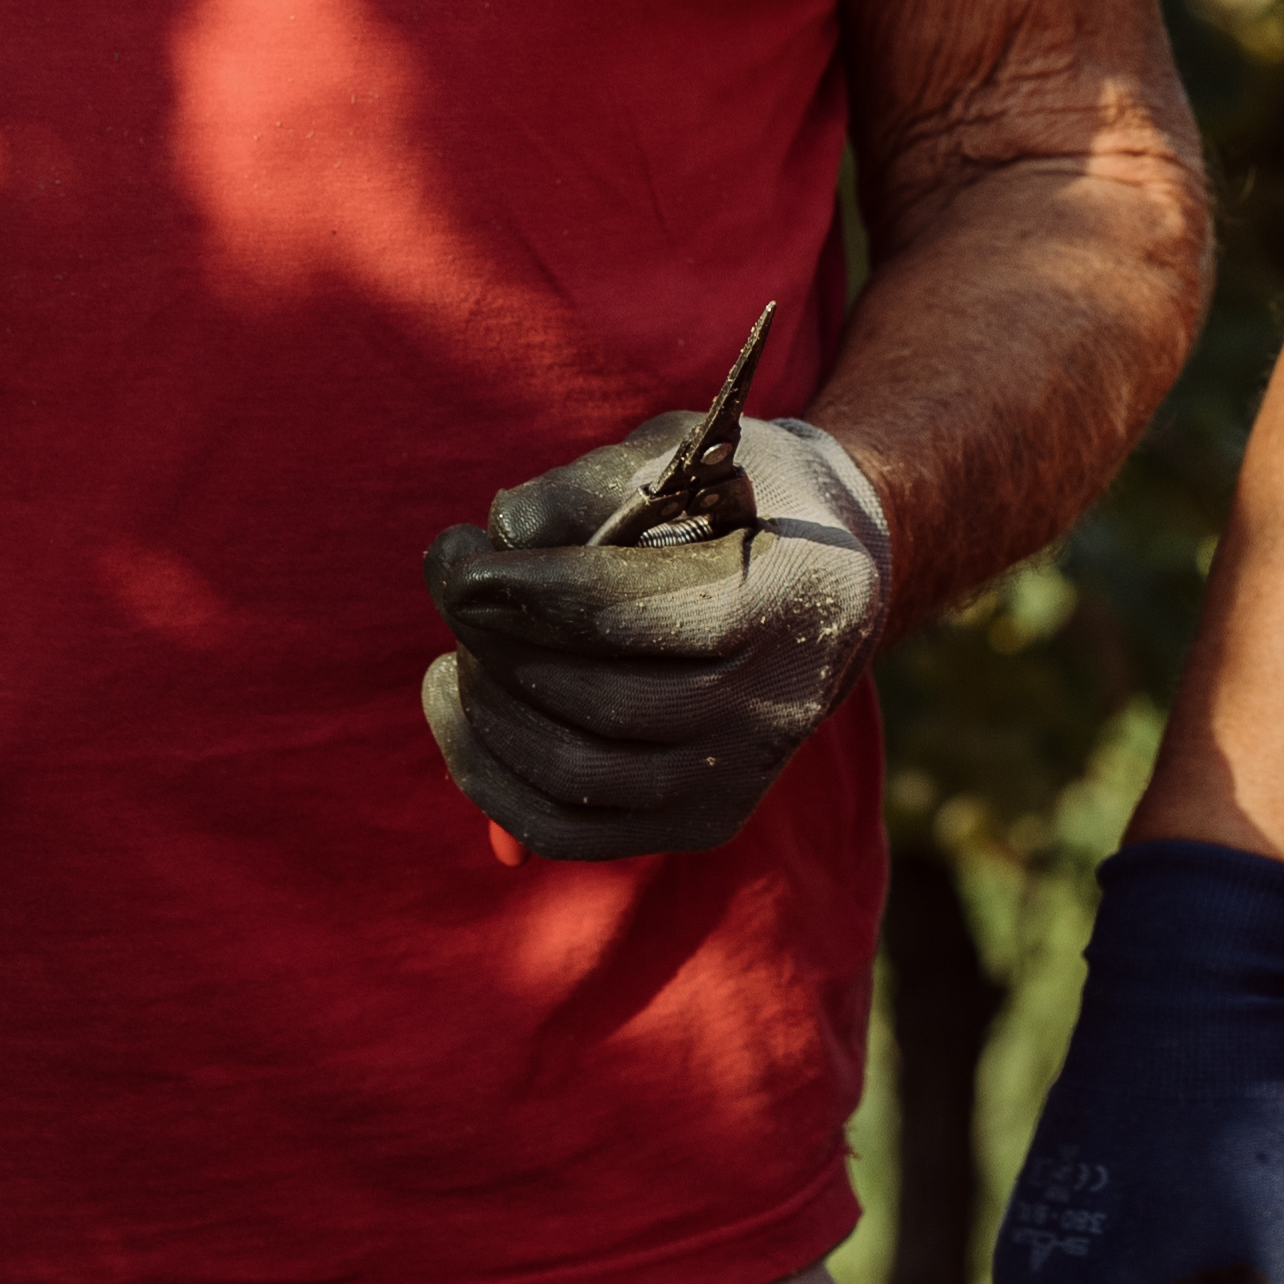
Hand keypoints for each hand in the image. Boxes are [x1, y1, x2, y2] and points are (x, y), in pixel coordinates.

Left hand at [419, 409, 888, 857]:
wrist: (831, 582)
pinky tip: (459, 706)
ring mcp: (739, 779)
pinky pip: (569, 830)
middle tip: (452, 582)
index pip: (625, 615)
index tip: (455, 557)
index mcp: (784, 598)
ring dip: (487, 708)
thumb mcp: (687, 453)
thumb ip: (594, 482)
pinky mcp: (703, 821)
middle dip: (495, 639)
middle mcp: (774, 707)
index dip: (523, 589)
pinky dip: (491, 778)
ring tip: (459, 646)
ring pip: (573, 773)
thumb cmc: (742, 500)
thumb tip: (500, 531)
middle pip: (594, 697)